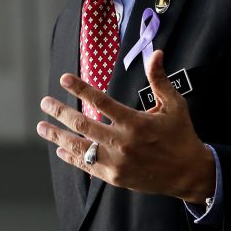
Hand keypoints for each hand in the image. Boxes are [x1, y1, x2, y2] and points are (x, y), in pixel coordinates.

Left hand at [35, 50, 214, 202]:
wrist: (188, 174)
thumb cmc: (180, 135)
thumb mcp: (175, 105)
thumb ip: (160, 80)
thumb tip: (156, 53)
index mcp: (135, 123)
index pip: (101, 102)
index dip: (81, 89)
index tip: (64, 79)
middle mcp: (122, 144)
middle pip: (83, 125)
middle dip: (60, 112)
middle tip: (45, 102)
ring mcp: (116, 163)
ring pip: (79, 148)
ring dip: (57, 136)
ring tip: (41, 127)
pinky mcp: (114, 177)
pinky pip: (87, 166)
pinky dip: (71, 157)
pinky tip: (60, 149)